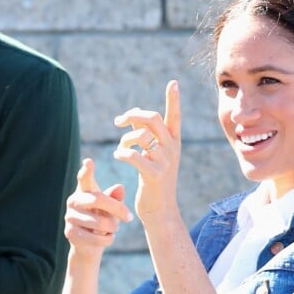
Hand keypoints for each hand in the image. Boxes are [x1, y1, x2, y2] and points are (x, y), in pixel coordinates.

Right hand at [64, 158, 132, 261]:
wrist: (88, 245)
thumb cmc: (101, 219)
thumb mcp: (110, 208)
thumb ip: (114, 197)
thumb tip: (120, 187)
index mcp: (83, 190)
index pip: (84, 178)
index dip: (86, 170)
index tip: (89, 161)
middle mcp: (73, 200)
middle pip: (97, 199)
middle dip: (117, 209)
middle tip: (130, 217)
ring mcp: (69, 216)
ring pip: (100, 222)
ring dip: (112, 227)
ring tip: (113, 228)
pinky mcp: (70, 233)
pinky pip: (96, 238)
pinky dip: (107, 240)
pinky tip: (107, 238)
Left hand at [113, 80, 180, 220]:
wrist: (160, 210)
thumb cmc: (153, 179)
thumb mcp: (154, 154)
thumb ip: (146, 133)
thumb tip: (135, 115)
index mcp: (173, 142)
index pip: (174, 116)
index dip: (173, 99)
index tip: (173, 82)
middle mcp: (172, 149)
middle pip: (152, 118)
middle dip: (132, 114)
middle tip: (119, 121)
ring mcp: (164, 162)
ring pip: (141, 135)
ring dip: (125, 138)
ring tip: (121, 147)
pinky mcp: (153, 175)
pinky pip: (133, 155)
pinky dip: (122, 152)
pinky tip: (118, 156)